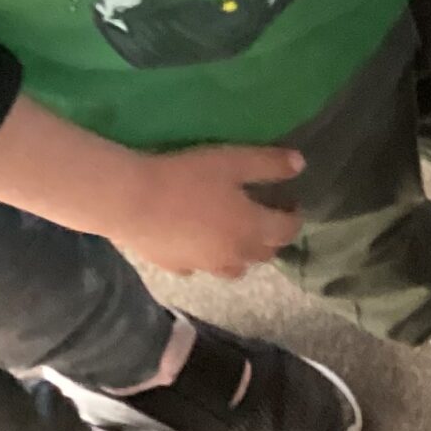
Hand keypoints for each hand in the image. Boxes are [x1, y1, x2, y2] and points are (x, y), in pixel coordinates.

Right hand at [115, 145, 304, 275]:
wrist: (130, 202)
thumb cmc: (186, 177)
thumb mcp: (232, 161)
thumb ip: (268, 164)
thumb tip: (300, 164)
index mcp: (252, 229)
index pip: (287, 230)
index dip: (294, 217)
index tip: (291, 203)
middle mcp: (234, 255)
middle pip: (265, 254)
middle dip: (271, 238)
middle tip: (265, 217)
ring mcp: (205, 266)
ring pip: (235, 269)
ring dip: (241, 254)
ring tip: (233, 236)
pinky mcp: (176, 267)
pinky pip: (199, 268)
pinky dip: (205, 258)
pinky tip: (195, 243)